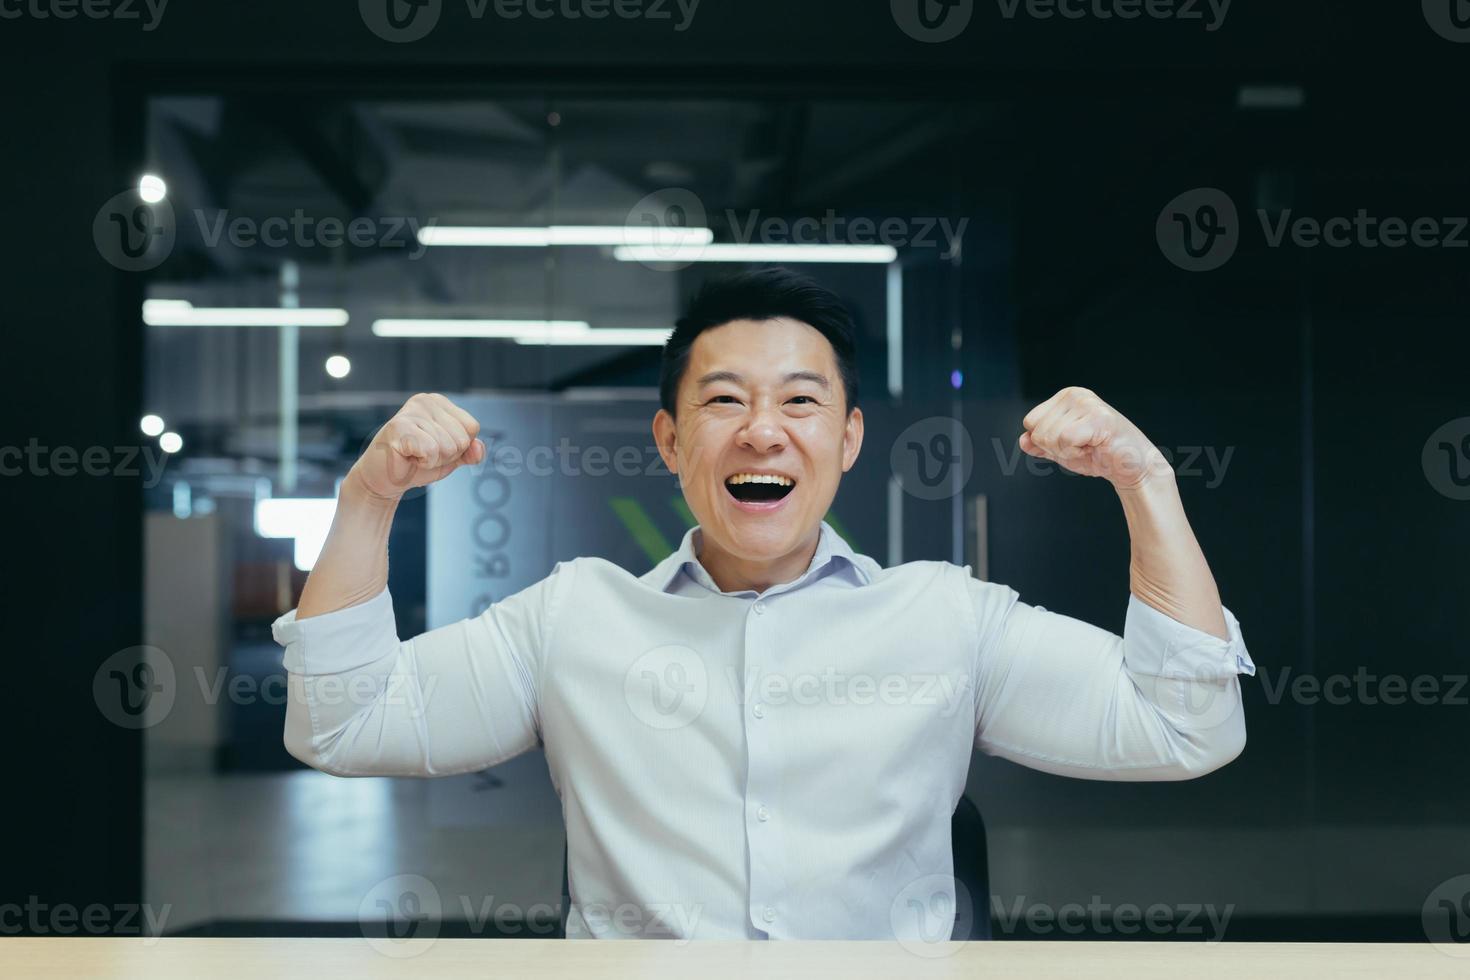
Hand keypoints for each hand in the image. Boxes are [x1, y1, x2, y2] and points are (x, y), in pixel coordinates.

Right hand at [349, 393, 484, 500]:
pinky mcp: (399, 427)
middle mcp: (425, 401)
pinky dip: (423, 462)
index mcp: (439, 403)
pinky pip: (431, 451)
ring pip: (448, 447)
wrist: (384, 480)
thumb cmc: (416, 463)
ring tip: (414, 455)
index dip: (458, 448)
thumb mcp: (451, 458)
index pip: (472, 428)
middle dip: (446, 456)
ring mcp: (411, 412)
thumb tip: (478, 448)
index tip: (436, 448)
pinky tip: (407, 457)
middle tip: (422, 454)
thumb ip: (470, 452)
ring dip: (433, 460)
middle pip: (462, 439)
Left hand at [1020, 387, 1170, 489]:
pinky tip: (1094, 448)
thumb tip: (1023, 440)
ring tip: (1089, 447)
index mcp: (1064, 397)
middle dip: (1056, 449)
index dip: (1045, 442)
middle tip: (1081, 447)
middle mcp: (1074, 395)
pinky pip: (1065, 440)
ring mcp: (1087, 404)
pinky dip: (1076, 453)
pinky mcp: (1098, 418)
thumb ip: (1041, 445)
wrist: (1130, 467)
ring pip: (1050, 436)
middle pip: (1038, 431)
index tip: (1069, 443)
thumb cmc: (1099, 454)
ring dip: (1068, 452)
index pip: (1030, 422)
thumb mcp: (1062, 450)